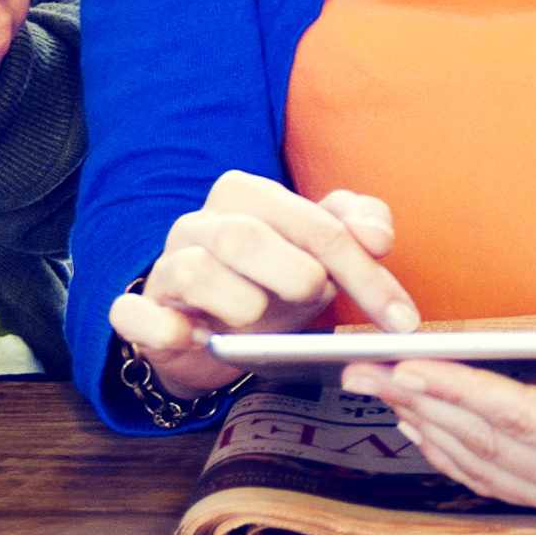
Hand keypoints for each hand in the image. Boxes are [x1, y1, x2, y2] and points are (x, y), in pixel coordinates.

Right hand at [108, 171, 414, 399]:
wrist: (215, 335)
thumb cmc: (274, 285)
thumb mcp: (322, 254)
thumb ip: (356, 226)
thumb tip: (378, 235)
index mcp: (248, 196)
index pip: (315, 223)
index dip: (364, 272)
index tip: (399, 318)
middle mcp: (200, 224)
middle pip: (246, 237)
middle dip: (297, 277)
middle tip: (317, 303)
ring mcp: (164, 267)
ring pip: (195, 272)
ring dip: (241, 306)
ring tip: (257, 322)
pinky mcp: (138, 312)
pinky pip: (135, 314)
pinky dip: (166, 328)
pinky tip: (196, 338)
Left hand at [346, 345, 535, 529]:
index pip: (524, 421)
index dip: (462, 390)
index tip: (411, 364)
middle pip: (488, 445)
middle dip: (422, 404)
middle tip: (365, 368)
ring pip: (482, 468)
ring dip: (426, 428)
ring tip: (380, 388)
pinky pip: (496, 482)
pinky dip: (451, 452)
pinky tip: (422, 426)